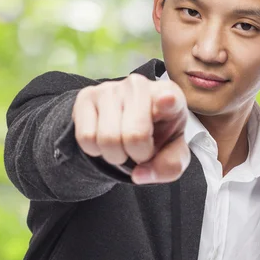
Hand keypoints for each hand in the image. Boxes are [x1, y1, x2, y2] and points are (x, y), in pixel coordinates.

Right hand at [72, 73, 189, 184]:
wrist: (127, 120)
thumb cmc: (156, 134)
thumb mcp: (173, 151)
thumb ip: (170, 166)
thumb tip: (139, 174)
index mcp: (170, 95)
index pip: (169, 98)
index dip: (167, 102)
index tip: (166, 100)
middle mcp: (139, 85)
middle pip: (135, 136)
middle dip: (138, 155)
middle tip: (141, 150)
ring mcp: (110, 88)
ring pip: (108, 139)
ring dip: (115, 155)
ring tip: (123, 145)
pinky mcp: (86, 96)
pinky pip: (86, 137)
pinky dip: (95, 149)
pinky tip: (104, 138)